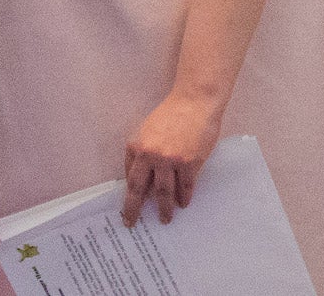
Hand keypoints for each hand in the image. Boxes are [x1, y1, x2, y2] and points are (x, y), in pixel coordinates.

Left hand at [122, 90, 221, 226]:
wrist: (196, 101)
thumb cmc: (173, 113)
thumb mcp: (148, 129)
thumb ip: (143, 151)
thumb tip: (143, 177)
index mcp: (137, 146)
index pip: (130, 177)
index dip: (130, 194)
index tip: (128, 207)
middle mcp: (151, 155)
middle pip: (141, 189)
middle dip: (135, 209)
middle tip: (132, 222)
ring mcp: (171, 160)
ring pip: (164, 192)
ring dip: (165, 209)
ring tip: (166, 219)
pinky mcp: (189, 162)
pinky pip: (186, 186)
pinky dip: (185, 196)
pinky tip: (184, 203)